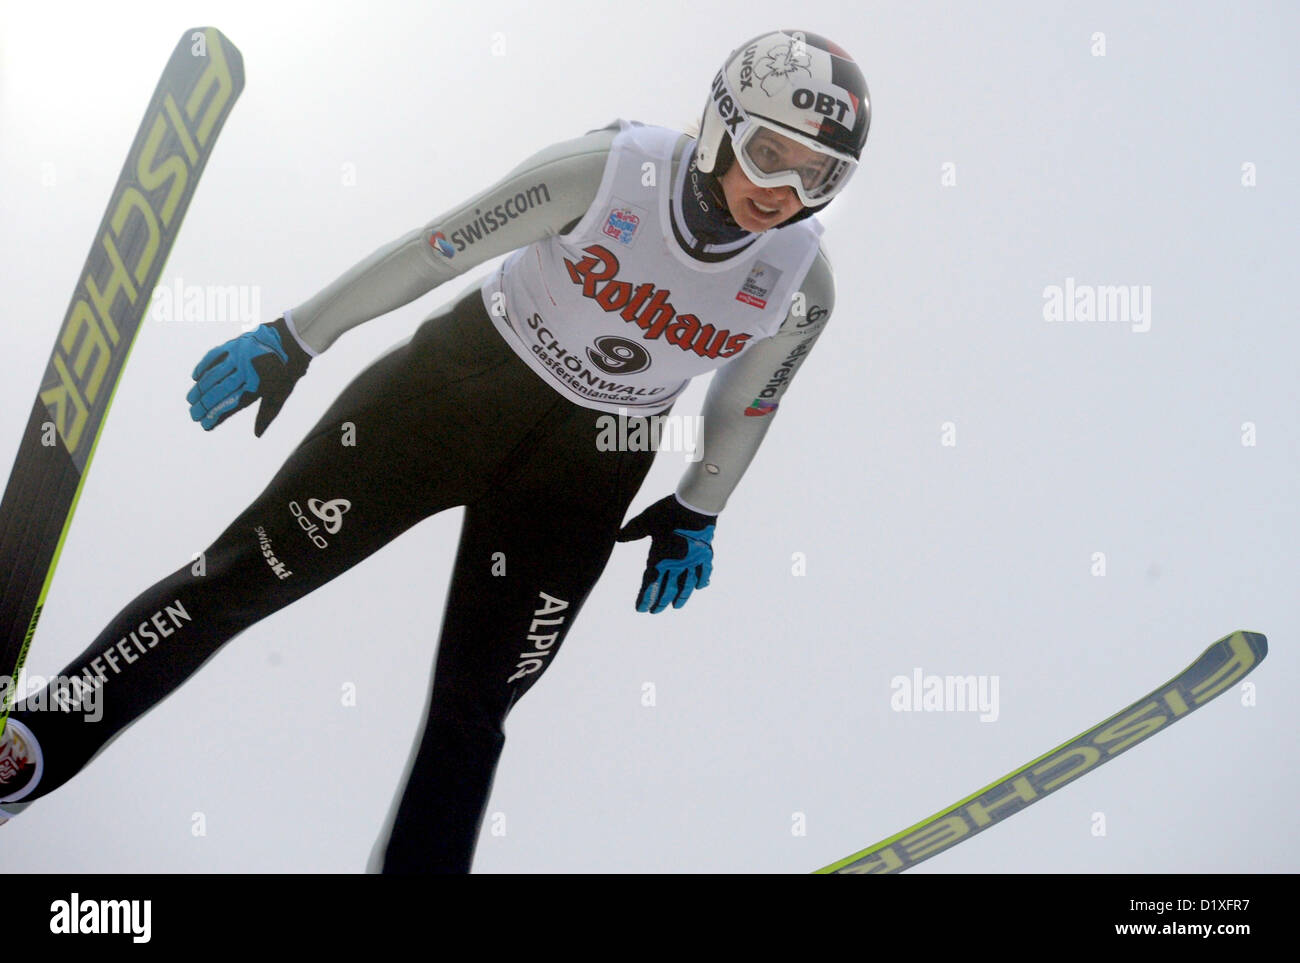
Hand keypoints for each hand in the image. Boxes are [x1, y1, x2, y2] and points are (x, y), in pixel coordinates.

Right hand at [187, 317, 309, 435]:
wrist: (294, 340)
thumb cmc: (287, 372)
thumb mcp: (280, 394)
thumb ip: (267, 414)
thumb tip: (257, 435)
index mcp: (257, 386)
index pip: (231, 405)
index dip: (217, 416)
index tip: (205, 425)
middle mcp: (245, 372)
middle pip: (219, 392)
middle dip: (204, 405)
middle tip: (193, 415)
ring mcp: (238, 357)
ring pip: (213, 376)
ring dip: (200, 389)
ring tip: (190, 400)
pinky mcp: (235, 344)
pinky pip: (214, 356)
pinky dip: (203, 366)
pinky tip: (195, 377)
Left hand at [616, 494, 716, 612]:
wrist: (694, 506)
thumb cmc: (667, 512)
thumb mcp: (645, 521)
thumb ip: (632, 531)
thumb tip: (618, 538)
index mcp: (660, 559)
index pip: (651, 584)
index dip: (646, 597)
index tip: (641, 609)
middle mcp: (676, 565)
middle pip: (668, 588)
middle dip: (660, 601)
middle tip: (656, 611)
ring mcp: (692, 561)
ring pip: (686, 585)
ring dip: (681, 597)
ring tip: (677, 606)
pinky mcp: (705, 554)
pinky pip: (704, 572)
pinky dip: (702, 580)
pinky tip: (700, 588)